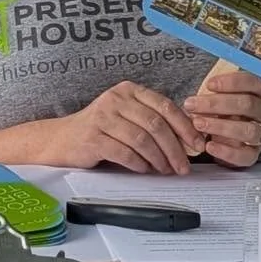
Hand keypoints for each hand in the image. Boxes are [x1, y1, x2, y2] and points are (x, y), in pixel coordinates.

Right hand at [48, 81, 206, 174]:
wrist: (62, 139)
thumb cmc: (101, 130)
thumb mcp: (127, 117)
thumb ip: (153, 121)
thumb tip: (189, 141)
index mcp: (128, 90)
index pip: (165, 106)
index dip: (185, 127)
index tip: (198, 145)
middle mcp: (115, 100)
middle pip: (155, 124)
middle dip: (175, 149)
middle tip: (183, 167)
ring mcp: (102, 118)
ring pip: (142, 139)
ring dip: (158, 159)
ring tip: (164, 170)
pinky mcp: (92, 138)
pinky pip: (124, 153)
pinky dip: (139, 164)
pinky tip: (144, 170)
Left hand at [183, 70, 260, 168]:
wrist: (236, 139)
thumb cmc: (223, 112)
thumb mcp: (219, 98)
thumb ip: (211, 94)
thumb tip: (194, 97)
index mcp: (256, 93)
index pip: (252, 82)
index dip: (232, 82)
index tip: (209, 84)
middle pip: (247, 104)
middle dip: (216, 104)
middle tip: (192, 105)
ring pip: (248, 130)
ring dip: (220, 126)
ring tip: (198, 124)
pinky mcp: (253, 154)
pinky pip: (244, 155)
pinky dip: (226, 151)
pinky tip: (209, 146)